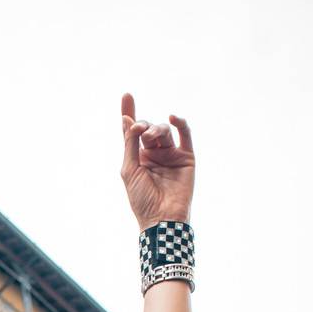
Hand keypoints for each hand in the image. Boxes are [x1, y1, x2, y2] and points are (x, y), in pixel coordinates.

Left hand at [120, 92, 193, 228]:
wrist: (162, 217)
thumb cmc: (142, 198)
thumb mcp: (129, 169)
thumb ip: (130, 143)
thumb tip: (127, 119)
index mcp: (137, 157)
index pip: (132, 131)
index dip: (129, 112)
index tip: (126, 95)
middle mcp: (153, 154)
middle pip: (148, 128)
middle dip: (143, 126)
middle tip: (142, 133)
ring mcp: (170, 155)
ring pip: (163, 130)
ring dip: (156, 129)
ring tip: (151, 137)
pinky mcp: (186, 157)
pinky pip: (185, 134)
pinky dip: (180, 123)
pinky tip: (172, 118)